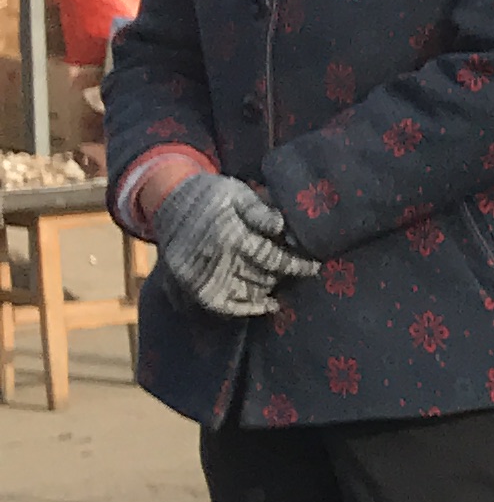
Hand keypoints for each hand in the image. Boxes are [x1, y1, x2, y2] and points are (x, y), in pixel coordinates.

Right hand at [153, 173, 318, 319]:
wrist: (169, 201)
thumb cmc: (211, 194)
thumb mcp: (237, 192)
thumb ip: (260, 210)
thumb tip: (282, 225)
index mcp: (229, 234)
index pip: (271, 257)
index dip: (296, 264)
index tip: (315, 267)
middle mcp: (214, 258)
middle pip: (261, 277)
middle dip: (283, 276)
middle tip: (297, 271)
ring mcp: (200, 275)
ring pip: (246, 293)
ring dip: (267, 289)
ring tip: (281, 282)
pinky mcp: (191, 284)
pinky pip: (223, 306)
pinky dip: (246, 309)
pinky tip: (267, 305)